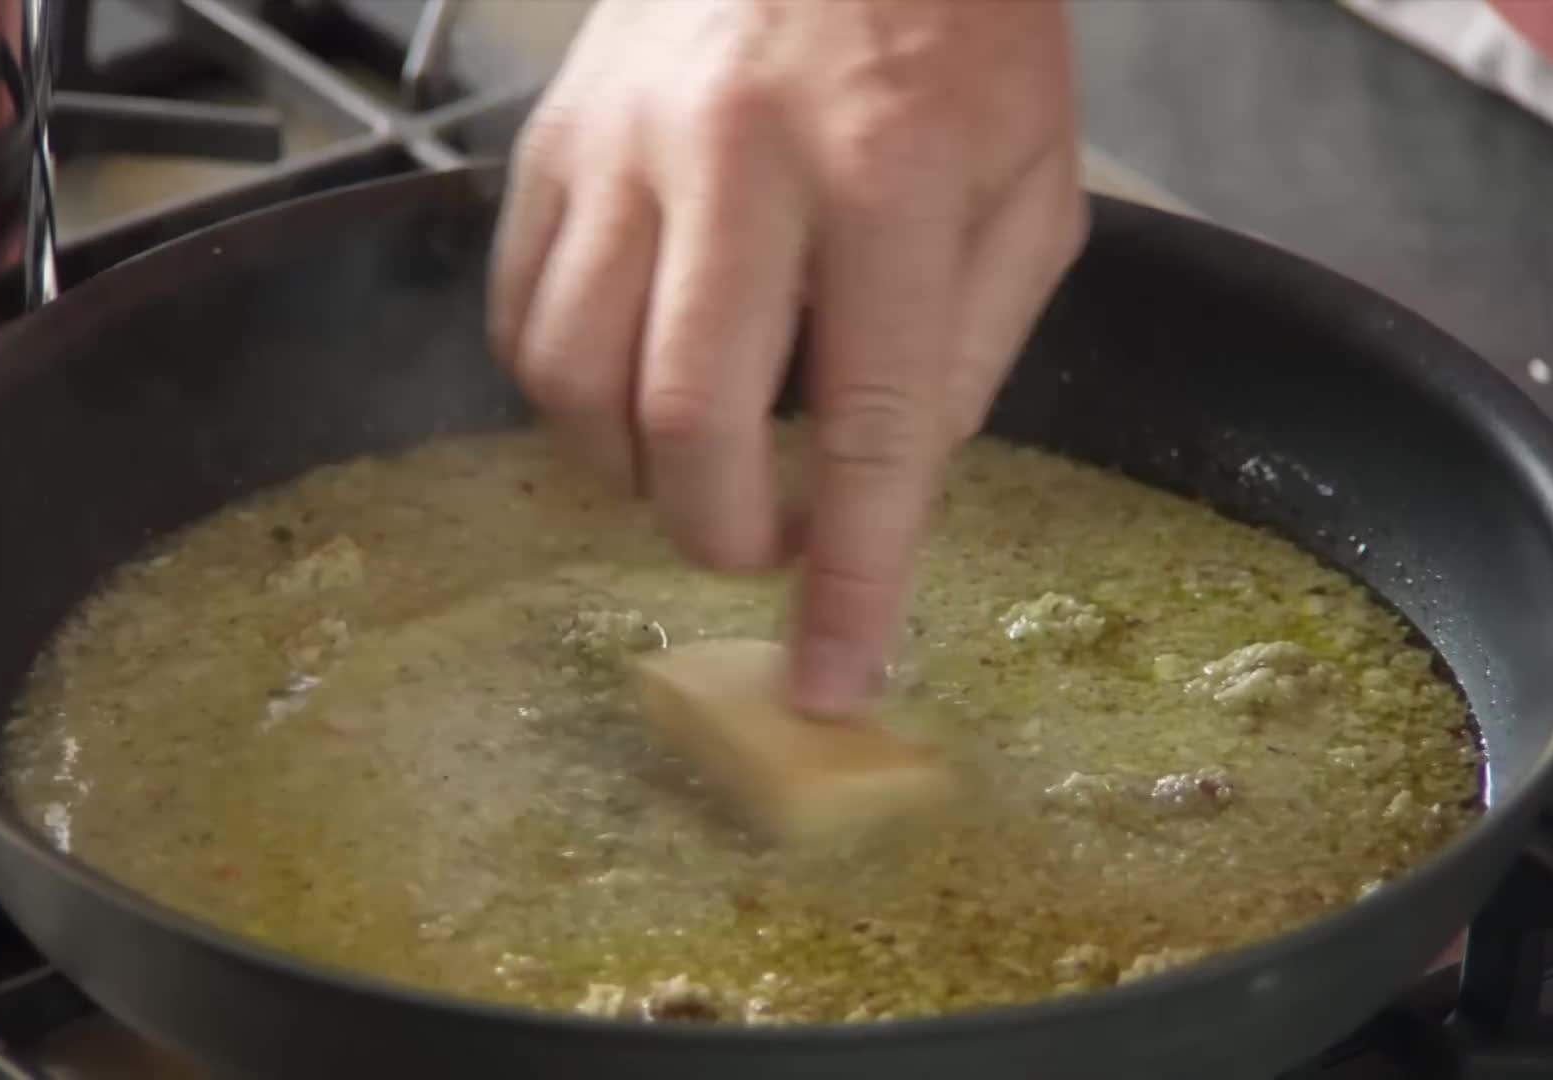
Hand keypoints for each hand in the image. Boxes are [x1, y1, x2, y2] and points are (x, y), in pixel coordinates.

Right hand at [489, 0, 1085, 716]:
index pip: (870, 426)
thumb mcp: (1033, 184)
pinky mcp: (551, 138)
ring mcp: (624, 142)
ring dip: (630, 472)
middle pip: (685, 415)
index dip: (853, 578)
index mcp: (892, 174)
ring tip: (694, 465)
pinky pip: (518, 310)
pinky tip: (626, 389)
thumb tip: (893, 489)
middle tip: (763, 547)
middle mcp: (739, 158)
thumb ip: (972, 348)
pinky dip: (563, 393)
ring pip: (572, 374)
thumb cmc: (955, 31)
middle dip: (719, 532)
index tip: (837, 681)